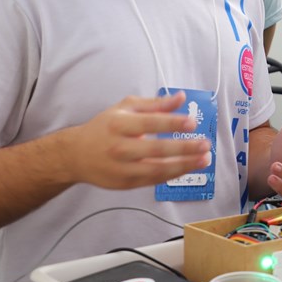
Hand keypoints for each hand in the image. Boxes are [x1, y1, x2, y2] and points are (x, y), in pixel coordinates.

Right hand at [62, 92, 211, 188]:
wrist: (75, 155)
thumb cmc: (104, 127)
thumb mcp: (126, 109)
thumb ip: (155, 104)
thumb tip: (181, 97)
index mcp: (119, 124)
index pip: (150, 123)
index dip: (172, 122)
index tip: (192, 122)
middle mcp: (119, 147)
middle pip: (156, 149)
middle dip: (184, 147)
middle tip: (205, 144)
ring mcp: (122, 168)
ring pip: (157, 169)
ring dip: (184, 165)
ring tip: (204, 159)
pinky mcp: (125, 183)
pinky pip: (154, 180)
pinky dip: (173, 174)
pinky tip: (188, 167)